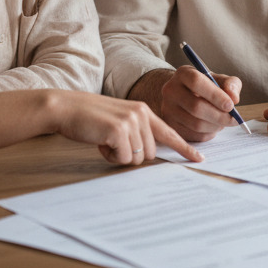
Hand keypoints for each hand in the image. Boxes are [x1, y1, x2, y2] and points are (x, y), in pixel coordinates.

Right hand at [47, 90, 202, 165]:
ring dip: (120, 156)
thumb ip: (136, 132)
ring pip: (137, 158)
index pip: (169, 133)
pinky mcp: (119, 130)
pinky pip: (124, 158)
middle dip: (131, 155)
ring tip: (105, 140)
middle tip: (112, 143)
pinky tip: (100, 141)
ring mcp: (131, 121)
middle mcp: (141, 114)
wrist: (67, 108)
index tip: (200, 159)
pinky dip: (110, 156)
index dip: (184, 149)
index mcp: (143, 111)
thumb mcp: (119, 120)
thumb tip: (148, 155)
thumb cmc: (90, 119)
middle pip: (150, 154)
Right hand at [155, 65, 242, 142]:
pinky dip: (208, 134)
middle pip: (196, 107)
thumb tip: (234, 98)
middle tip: (234, 119)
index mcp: (183, 74)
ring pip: (195, 124)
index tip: (231, 105)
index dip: (215, 95)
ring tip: (224, 122)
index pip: (196, 82)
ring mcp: (168, 109)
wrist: (185, 95)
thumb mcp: (219, 79)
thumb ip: (231, 84)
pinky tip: (213, 127)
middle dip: (219, 116)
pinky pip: (193, 135)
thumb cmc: (206, 87)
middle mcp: (170, 90)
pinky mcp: (170, 126)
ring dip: (215, 126)